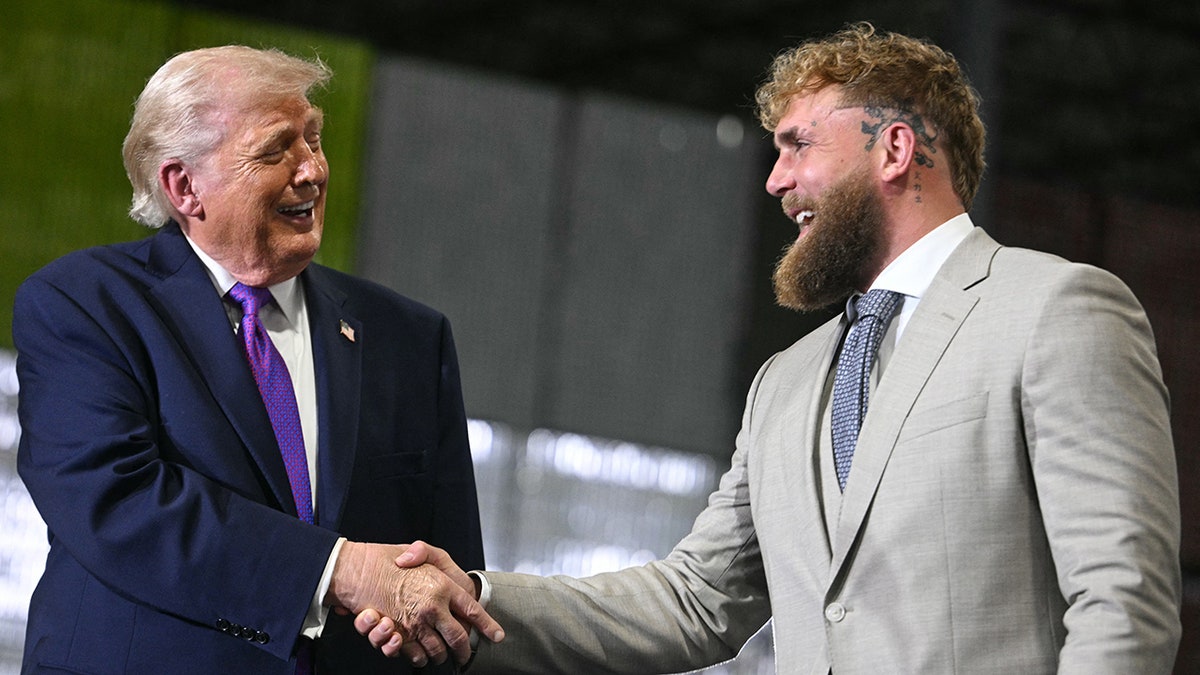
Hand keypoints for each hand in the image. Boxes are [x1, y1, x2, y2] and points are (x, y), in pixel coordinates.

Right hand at [326, 541, 502, 665]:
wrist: (358, 570)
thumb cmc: (390, 558)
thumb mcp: (421, 551)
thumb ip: (432, 554)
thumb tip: (435, 569)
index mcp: (444, 586)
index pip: (473, 611)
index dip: (487, 626)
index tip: (497, 636)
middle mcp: (432, 607)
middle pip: (458, 638)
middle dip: (465, 651)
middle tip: (466, 656)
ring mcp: (415, 623)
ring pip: (437, 650)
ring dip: (442, 656)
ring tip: (445, 656)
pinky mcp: (397, 634)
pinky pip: (414, 654)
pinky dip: (420, 658)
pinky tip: (423, 656)